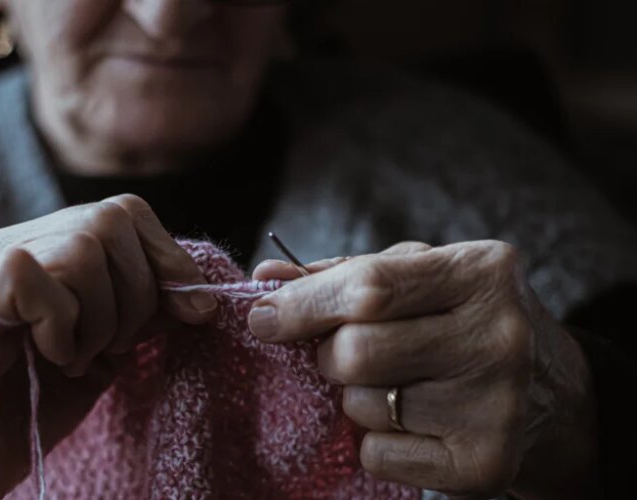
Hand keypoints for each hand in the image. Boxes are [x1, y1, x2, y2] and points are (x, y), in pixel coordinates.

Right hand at [0, 195, 216, 499]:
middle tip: (112, 347)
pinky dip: (61, 325)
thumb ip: (145, 313)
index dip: (167, 255)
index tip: (193, 310)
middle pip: (109, 220)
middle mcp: (10, 243)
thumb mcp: (107, 348)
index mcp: (43, 247)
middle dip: (137, 294)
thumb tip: (198, 294)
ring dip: (101, 317)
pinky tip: (52, 357)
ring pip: (81, 247)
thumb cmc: (34, 405)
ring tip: (78, 357)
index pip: (123, 210)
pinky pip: (33, 277)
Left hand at [250, 241, 598, 498]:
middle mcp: (497, 337)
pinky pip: (379, 454)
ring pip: (363, 406)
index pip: (370, 288)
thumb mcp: (418, 277)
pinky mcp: (486, 463)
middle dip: (328, 355)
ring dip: (355, 398)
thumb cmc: (463, 319)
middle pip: (358, 352)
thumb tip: (264, 282)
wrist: (552, 391)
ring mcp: (498, 405)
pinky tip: (414, 421)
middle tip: (341, 354)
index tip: (261, 317)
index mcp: (481, 272)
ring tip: (395, 385)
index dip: (303, 304)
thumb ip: (341, 275)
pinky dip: (376, 440)